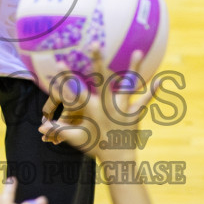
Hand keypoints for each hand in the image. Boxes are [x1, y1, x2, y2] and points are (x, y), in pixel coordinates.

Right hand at [39, 52, 156, 158]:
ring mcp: (121, 109)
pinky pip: (145, 100)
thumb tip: (41, 128)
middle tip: (94, 44)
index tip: (58, 61)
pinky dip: (153, 91)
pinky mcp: (134, 114)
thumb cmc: (95, 147)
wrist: (116, 160)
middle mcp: (106, 105)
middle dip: (97, 60)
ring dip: (134, 68)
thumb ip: (59, 130)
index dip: (64, 76)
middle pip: (101, 79)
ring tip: (138, 51)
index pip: (74, 90)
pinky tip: (162, 80)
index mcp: (91, 109)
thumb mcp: (76, 138)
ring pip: (128, 84)